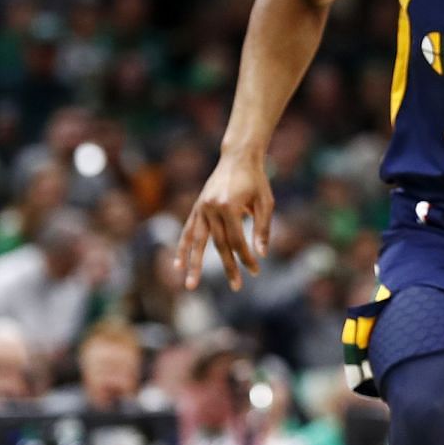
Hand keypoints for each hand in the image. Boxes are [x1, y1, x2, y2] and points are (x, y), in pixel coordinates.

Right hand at [176, 154, 273, 290]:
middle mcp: (211, 208)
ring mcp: (201, 208)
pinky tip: (177, 265)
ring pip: (198, 241)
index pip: (238, 240)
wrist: (238, 157)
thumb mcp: (266, 203)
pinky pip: (188, 231)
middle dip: (228, 267)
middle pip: (219, 245)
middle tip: (235, 287)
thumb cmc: (256, 180)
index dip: (247, 258)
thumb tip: (262, 254)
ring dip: (194, 264)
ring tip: (190, 285)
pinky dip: (183, 248)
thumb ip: (263, 228)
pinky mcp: (197, 207)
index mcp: (229, 206)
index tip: (255, 271)